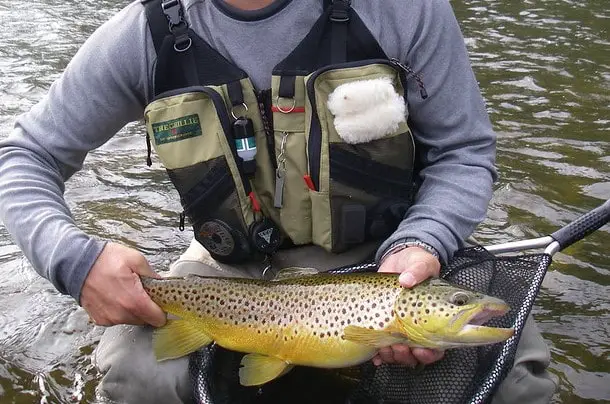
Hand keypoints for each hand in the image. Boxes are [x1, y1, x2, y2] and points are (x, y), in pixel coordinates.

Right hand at [80, 242, 165, 326]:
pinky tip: (115, 296)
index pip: (158, 319)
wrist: (76, 264)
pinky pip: (118, 319)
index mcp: (134, 301)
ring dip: (134, 310)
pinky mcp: (100, 320)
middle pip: (146, 320)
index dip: (162, 310)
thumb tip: (163, 285)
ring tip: (126, 291)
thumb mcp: (136, 259)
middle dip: (148, 308)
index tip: (160, 301)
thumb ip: (152, 275)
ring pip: (132, 320)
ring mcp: (109, 319)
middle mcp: (121, 315)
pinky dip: (120, 311)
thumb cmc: (105, 260)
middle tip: (142, 291)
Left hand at [373, 246, 443, 366]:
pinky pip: (385, 347)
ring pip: (402, 354)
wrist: (399, 259)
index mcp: (437, 317)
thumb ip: (417, 270)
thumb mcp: (421, 262)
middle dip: (409, 356)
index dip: (431, 353)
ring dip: (394, 356)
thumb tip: (406, 279)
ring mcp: (404, 327)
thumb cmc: (417, 262)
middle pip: (420, 354)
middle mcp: (422, 326)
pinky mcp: (387, 325)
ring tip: (386, 348)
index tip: (421, 348)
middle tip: (400, 347)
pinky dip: (380, 354)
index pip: (440, 345)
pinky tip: (375, 354)